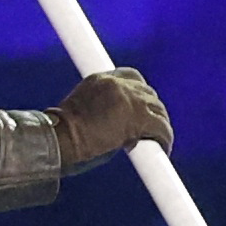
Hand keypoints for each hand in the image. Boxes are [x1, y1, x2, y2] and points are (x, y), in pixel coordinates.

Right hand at [51, 67, 172, 170]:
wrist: (60, 140)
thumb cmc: (63, 135)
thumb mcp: (82, 111)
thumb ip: (104, 110)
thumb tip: (123, 130)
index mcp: (101, 79)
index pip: (131, 76)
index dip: (139, 92)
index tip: (139, 106)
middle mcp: (117, 84)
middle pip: (148, 92)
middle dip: (152, 109)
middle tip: (150, 128)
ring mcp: (130, 99)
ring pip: (158, 109)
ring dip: (160, 125)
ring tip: (157, 141)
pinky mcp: (139, 118)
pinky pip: (162, 128)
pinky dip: (165, 139)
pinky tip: (163, 148)